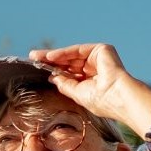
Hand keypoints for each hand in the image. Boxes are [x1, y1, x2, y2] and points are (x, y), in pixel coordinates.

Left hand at [30, 43, 150, 137]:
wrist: (117, 96)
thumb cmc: (102, 101)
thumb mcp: (78, 94)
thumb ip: (65, 85)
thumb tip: (53, 78)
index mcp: (91, 80)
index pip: (69, 72)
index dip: (54, 70)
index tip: (39, 69)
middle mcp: (95, 68)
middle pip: (68, 62)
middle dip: (50, 60)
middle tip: (33, 58)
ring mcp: (98, 58)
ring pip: (71, 55)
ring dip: (53, 56)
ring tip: (37, 57)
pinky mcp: (101, 50)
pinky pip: (77, 50)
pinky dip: (63, 53)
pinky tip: (50, 57)